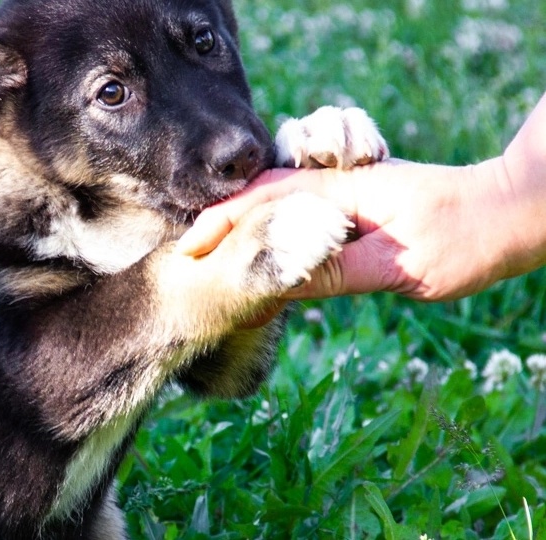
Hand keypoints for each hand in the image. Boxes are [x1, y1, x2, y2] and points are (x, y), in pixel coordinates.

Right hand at [177, 158, 522, 301]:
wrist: (506, 214)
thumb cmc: (461, 240)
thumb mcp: (397, 265)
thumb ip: (336, 271)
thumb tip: (279, 280)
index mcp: (340, 193)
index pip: (263, 201)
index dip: (222, 226)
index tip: (189, 251)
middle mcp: (336, 188)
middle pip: (262, 199)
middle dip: (222, 225)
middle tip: (189, 258)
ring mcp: (344, 196)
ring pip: (279, 207)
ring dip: (243, 229)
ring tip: (213, 258)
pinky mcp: (354, 210)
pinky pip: (301, 217)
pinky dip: (272, 232)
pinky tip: (263, 254)